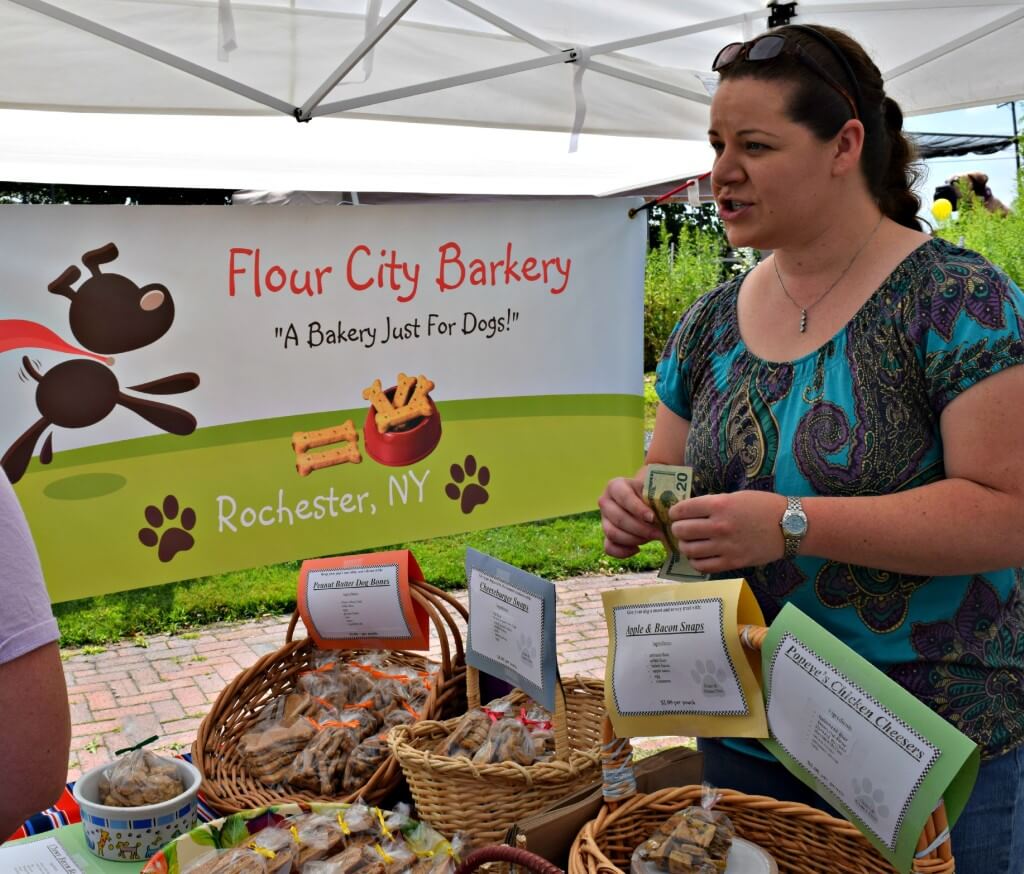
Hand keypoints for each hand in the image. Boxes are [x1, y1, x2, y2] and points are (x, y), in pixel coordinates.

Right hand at [598, 476, 662, 557]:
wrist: (643, 503)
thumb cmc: (650, 496)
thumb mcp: (653, 492)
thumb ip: (657, 499)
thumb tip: (667, 513)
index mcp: (615, 486)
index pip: (624, 497)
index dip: (638, 509)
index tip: (653, 518)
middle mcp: (605, 502)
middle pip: (619, 518)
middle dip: (640, 529)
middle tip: (658, 533)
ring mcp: (603, 519)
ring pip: (613, 533)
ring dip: (634, 539)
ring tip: (650, 538)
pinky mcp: (605, 535)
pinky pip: (609, 547)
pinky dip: (623, 551)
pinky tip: (637, 549)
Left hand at [669, 491, 788, 572]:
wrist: (790, 526)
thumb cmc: (763, 506)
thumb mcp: (736, 497)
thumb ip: (712, 504)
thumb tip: (689, 511)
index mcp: (719, 505)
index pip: (682, 509)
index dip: (675, 512)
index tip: (675, 514)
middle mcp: (719, 526)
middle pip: (682, 530)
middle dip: (677, 528)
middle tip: (681, 528)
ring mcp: (725, 547)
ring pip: (689, 550)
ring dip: (684, 545)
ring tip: (688, 542)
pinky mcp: (733, 562)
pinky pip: (703, 566)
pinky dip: (696, 561)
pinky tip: (699, 556)